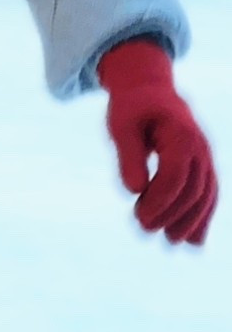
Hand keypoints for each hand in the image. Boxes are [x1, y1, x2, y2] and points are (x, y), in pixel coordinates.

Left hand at [98, 40, 217, 245]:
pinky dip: (203, 218)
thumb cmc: (132, 107)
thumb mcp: (121, 126)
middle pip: (193, 189)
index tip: (139, 218)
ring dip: (191, 222)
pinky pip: (209, 194)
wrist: (150, 89)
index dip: (159, 201)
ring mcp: (205, 157)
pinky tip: (193, 242)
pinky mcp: (203, 165)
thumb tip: (134, 191)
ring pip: (206, 195)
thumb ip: (128, 156)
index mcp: (180, 134)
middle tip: (144, 229)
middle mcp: (200, 147)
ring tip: (171, 242)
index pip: (175, 175)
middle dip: (172, 214)